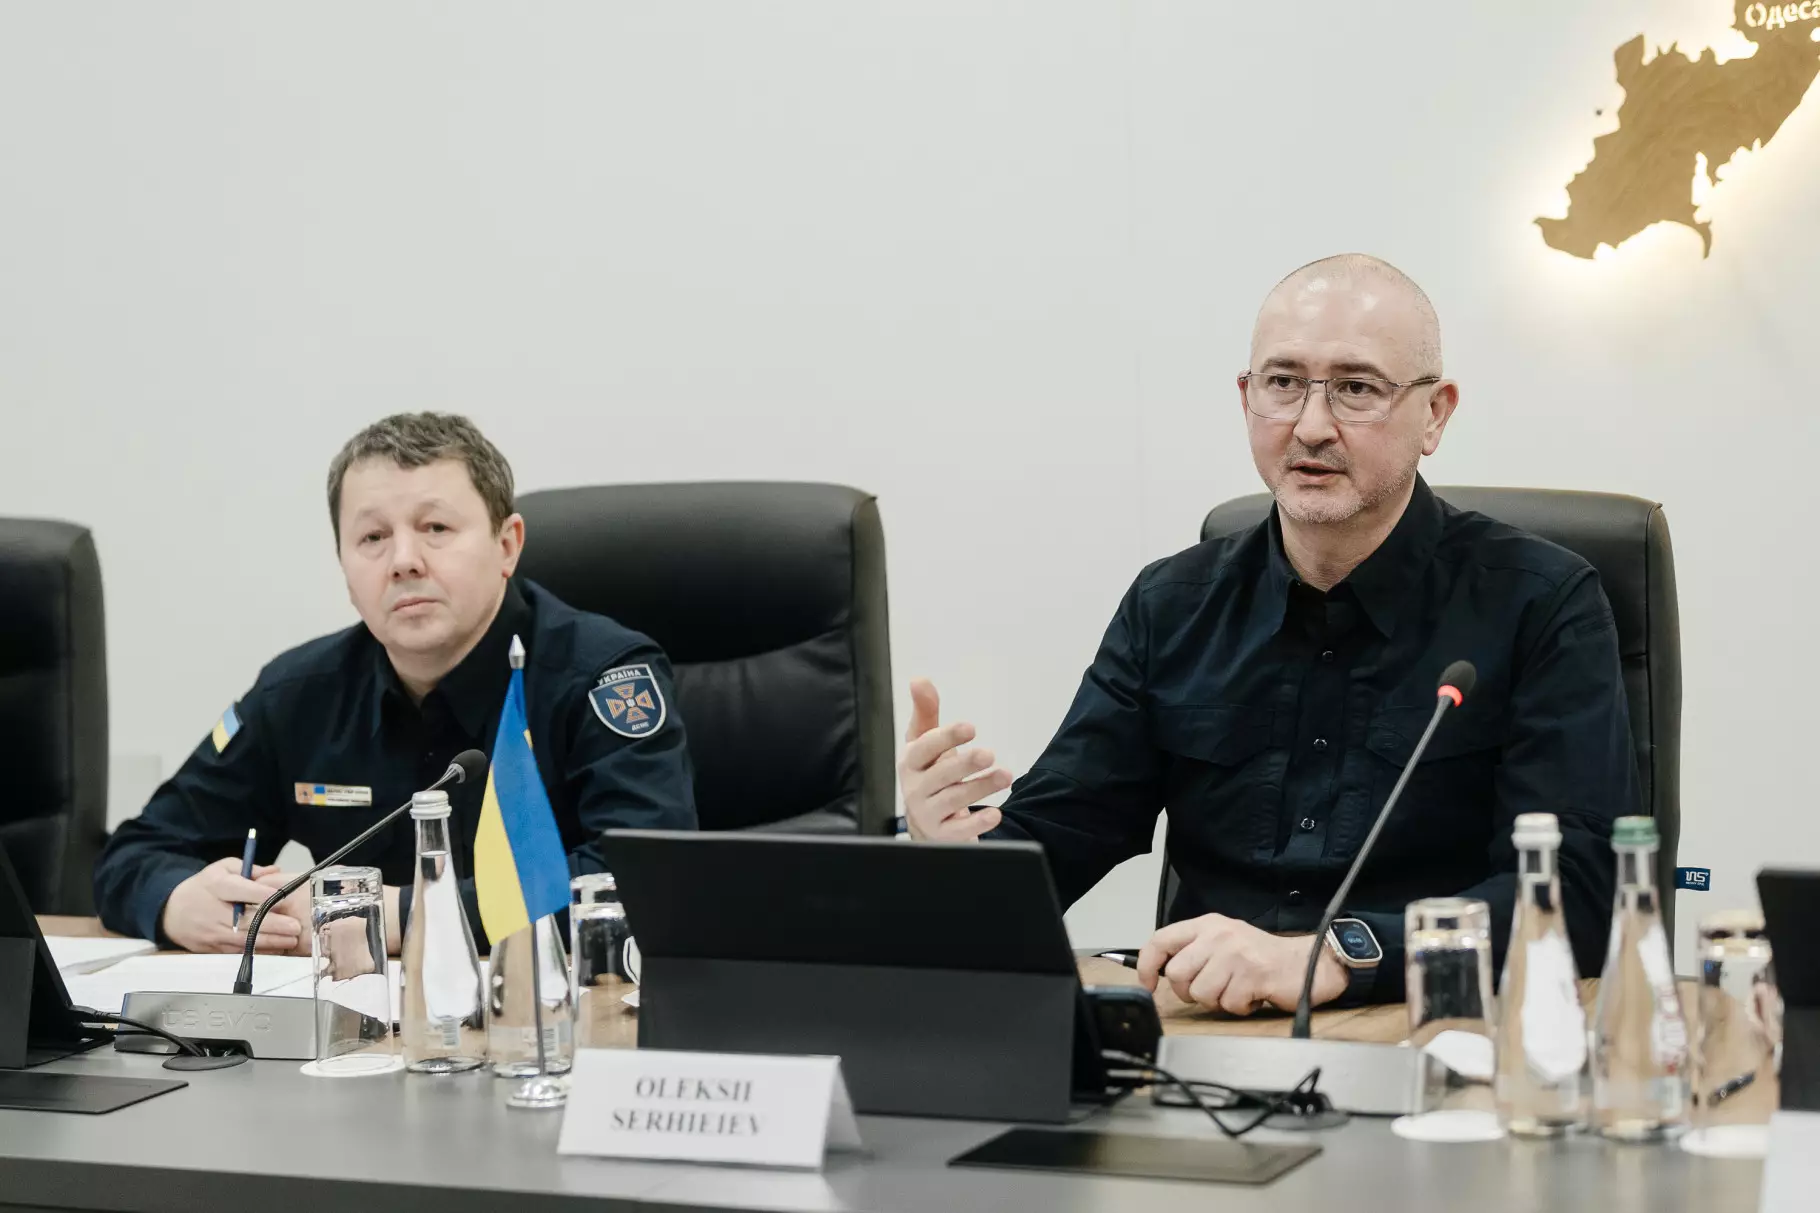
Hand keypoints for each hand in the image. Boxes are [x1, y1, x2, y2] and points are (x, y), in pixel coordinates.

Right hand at [159, 858, 305, 953]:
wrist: (172, 911)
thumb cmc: (204, 887)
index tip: (282, 897)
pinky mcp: (212, 948)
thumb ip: (250, 869)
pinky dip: (258, 952)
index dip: (260, 894)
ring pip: (243, 940)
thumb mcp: (223, 868)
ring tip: (291, 940)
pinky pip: (237, 952)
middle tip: (294, 926)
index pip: (239, 890)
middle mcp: (213, 911)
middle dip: (272, 925)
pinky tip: (276, 950)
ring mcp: (212, 933)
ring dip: (269, 942)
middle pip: (244, 920)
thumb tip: (274, 872)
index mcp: (216, 886)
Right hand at [898, 678, 1012, 841]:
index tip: (971, 727)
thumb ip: (926, 712)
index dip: (946, 737)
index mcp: (910, 762)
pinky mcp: (942, 835)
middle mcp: (915, 788)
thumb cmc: (929, 774)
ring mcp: (927, 813)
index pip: (924, 747)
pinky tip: (995, 815)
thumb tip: (918, 680)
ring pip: (953, 800)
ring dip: (980, 788)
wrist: (928, 821)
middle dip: (965, 764)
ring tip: (1005, 776)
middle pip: (940, 775)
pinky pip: (958, 831)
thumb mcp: (925, 743)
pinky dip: (977, 824)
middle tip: (989, 754)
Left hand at [1135, 914, 1346, 1014]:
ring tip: (1236, 990)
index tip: (1148, 985)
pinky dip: (1240, 1007)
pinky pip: (1228, 1005)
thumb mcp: (1222, 942)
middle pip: (1176, 974)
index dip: (1146, 965)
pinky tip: (1252, 995)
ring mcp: (1235, 954)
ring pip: (1201, 993)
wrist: (1307, 961)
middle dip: (1190, 992)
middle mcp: (1218, 935)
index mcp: (1206, 925)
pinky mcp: (1252, 974)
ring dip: (1218, 1001)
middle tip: (1212, 990)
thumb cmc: (1261, 957)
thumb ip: (1193, 952)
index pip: (1160, 940)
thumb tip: (1158, 972)